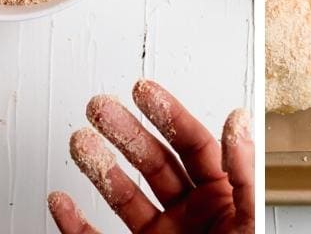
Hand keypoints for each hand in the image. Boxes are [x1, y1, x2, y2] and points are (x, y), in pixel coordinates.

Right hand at [48, 80, 253, 233]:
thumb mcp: (248, 223)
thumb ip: (244, 174)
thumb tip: (239, 120)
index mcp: (223, 201)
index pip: (192, 146)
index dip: (167, 114)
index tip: (142, 90)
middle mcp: (189, 217)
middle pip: (153, 163)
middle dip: (125, 132)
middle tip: (100, 106)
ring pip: (123, 196)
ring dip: (100, 168)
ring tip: (80, 142)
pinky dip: (76, 224)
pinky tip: (62, 201)